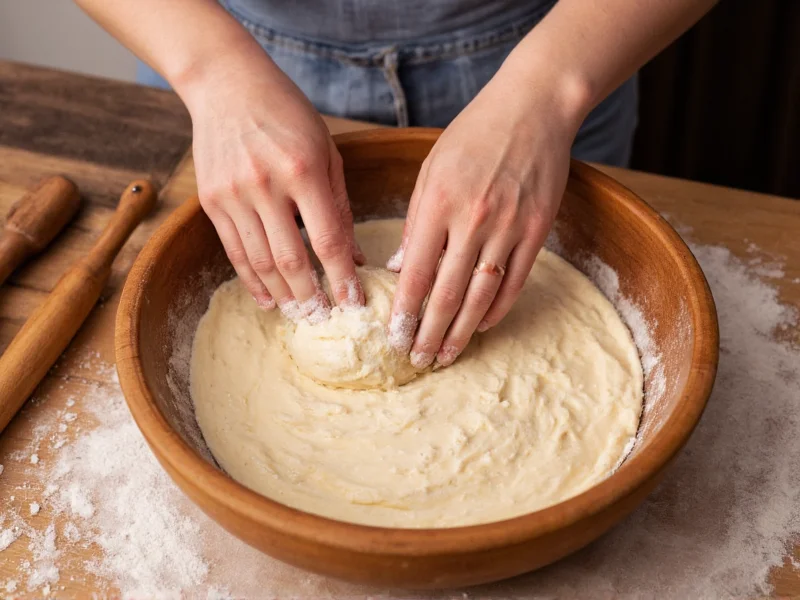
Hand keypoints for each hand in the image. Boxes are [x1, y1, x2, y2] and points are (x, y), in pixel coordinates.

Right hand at [185, 54, 364, 320]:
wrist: (226, 85)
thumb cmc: (287, 114)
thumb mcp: (326, 152)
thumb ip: (340, 206)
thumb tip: (354, 257)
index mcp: (302, 170)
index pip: (327, 239)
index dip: (342, 278)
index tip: (354, 304)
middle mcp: (265, 185)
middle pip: (291, 259)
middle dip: (312, 296)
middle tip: (326, 320)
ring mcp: (233, 194)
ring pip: (260, 262)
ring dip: (283, 294)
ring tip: (300, 314)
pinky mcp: (211, 201)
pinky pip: (233, 251)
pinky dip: (251, 281)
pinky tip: (268, 299)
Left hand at [387, 65, 582, 367]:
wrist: (533, 108)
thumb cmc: (473, 135)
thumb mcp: (430, 170)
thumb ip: (416, 222)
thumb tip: (401, 267)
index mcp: (438, 204)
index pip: (417, 273)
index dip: (405, 313)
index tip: (394, 339)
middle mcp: (472, 221)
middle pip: (448, 294)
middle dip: (429, 333)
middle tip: (418, 360)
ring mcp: (508, 228)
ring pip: (482, 295)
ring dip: (462, 331)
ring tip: (446, 354)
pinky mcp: (537, 231)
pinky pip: (515, 282)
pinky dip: (497, 308)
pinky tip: (482, 325)